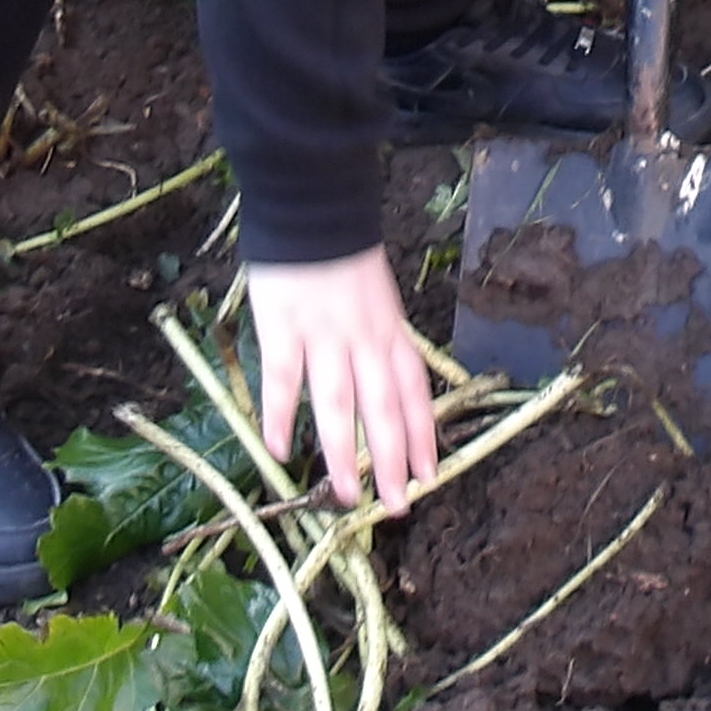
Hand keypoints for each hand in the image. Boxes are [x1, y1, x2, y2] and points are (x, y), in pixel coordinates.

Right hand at [243, 248, 437, 515]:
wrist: (313, 204)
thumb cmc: (341, 253)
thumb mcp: (378, 296)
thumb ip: (381, 339)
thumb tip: (384, 384)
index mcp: (390, 331)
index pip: (415, 391)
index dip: (424, 435)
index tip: (431, 475)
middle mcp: (365, 339)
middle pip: (385, 408)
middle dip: (393, 461)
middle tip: (396, 506)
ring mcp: (325, 335)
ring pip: (339, 403)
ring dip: (343, 454)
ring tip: (344, 495)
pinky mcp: (284, 328)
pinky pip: (284, 379)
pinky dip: (282, 415)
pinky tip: (279, 450)